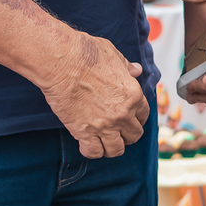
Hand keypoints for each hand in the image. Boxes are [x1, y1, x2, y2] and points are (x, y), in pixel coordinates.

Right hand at [41, 32, 148, 158]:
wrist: (61, 61)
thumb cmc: (86, 53)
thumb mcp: (113, 54)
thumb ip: (126, 66)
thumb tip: (136, 69)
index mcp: (133, 94)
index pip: (144, 115)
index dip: (137, 118)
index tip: (129, 118)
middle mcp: (122, 113)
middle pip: (134, 135)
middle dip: (127, 135)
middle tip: (117, 131)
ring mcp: (104, 125)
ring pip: (116, 149)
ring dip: (112, 147)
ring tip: (104, 142)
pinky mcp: (84, 132)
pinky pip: (94, 152)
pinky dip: (92, 151)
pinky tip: (87, 144)